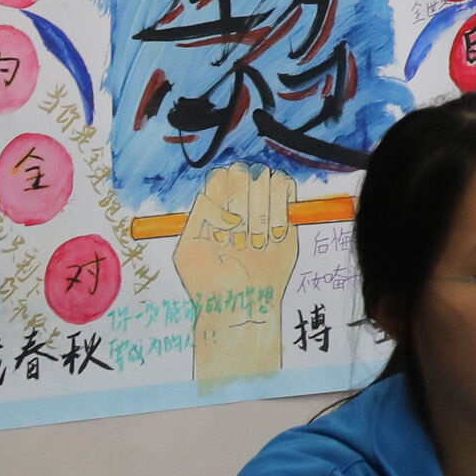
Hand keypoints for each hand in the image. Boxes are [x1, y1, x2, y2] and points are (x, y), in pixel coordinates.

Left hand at [175, 163, 301, 386]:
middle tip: (239, 235)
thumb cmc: (209, 283)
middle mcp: (239, 203)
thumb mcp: (188, 250)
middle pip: (244, 171)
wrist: (240, 304)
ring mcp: (264, 208)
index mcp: (213, 207)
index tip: (221, 228)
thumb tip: (226, 203)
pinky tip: (274, 236)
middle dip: (242, 202)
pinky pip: (288, 189)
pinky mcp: (288, 217)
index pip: (221, 175)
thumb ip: (200, 215)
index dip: (222, 194)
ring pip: (268, 178)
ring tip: (256, 242)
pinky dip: (281, 209)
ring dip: (261, 211)